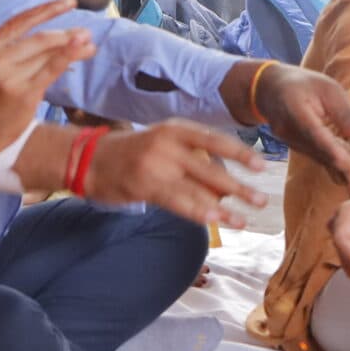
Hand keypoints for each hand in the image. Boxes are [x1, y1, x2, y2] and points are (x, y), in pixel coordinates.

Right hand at [0, 0, 92, 159]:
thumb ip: (19, 50)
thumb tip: (60, 35)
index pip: (21, 21)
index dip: (47, 9)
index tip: (69, 1)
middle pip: (38, 38)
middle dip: (66, 33)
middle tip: (86, 32)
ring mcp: (8, 76)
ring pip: (47, 54)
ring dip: (72, 46)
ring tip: (90, 44)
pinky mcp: (23, 93)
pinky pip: (50, 69)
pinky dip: (68, 56)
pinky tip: (83, 49)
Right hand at [82, 120, 264, 228]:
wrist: (88, 159)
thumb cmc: (131, 153)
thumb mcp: (161, 142)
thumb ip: (190, 155)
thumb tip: (224, 180)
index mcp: (175, 129)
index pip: (215, 140)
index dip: (240, 154)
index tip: (261, 166)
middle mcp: (168, 145)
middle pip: (212, 169)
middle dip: (239, 187)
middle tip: (261, 199)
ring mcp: (156, 166)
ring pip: (198, 190)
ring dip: (224, 208)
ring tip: (244, 220)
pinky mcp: (146, 187)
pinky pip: (179, 202)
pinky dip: (200, 213)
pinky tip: (216, 221)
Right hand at [246, 63, 349, 187]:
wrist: (270, 89)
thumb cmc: (303, 84)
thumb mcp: (328, 89)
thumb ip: (345, 114)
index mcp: (295, 110)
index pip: (317, 135)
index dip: (335, 152)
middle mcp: (289, 130)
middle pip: (319, 152)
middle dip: (342, 170)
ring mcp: (290, 141)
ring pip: (319, 157)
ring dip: (340, 172)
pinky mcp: (296, 146)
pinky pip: (317, 156)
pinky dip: (334, 166)